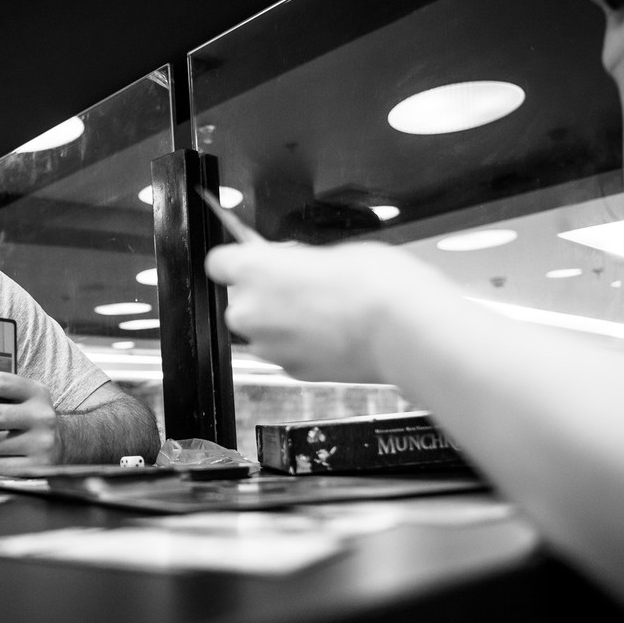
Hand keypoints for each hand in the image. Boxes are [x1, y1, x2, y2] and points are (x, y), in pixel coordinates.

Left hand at [205, 240, 452, 382]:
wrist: (404, 331)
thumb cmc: (376, 285)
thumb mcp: (332, 251)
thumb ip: (296, 261)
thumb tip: (288, 264)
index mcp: (254, 270)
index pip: (219, 262)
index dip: (238, 259)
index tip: (252, 259)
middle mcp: (251, 311)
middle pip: (241, 300)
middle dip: (265, 294)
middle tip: (303, 285)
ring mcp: (269, 346)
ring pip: (263, 329)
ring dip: (283, 322)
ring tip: (325, 312)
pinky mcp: (291, 371)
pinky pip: (285, 352)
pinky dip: (301, 345)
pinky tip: (333, 333)